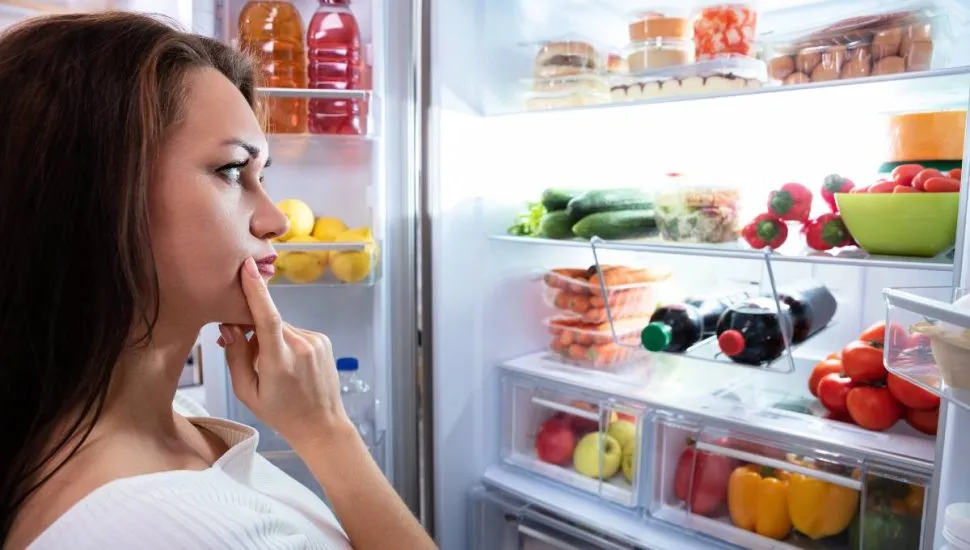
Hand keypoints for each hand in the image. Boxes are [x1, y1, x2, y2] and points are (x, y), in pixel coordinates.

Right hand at [218, 257, 351, 448]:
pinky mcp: (323, 340)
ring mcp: (315, 342)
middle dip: (251, 329)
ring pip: (281, 327)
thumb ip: (235, 357)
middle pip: (267, 322)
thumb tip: (229, 327)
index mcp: (279, 361)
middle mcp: (301, 347)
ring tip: (272, 367)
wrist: (321, 424)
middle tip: (243, 351)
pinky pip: (295, 332)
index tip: (247, 268)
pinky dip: (285, 341)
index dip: (256, 291)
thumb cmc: (281, 413)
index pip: (267, 318)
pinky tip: (288, 365)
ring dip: (270, 338)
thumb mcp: (247, 392)